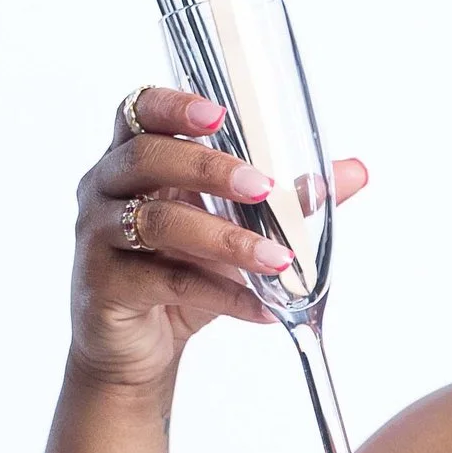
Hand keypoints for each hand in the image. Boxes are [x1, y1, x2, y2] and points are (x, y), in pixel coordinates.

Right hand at [71, 87, 368, 394]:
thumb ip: (290, 199)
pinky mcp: (104, 285)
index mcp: (135, 159)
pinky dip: (224, 294)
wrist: (139, 347)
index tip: (218, 113)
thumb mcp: (239, 230)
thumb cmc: (181, 271)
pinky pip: (167, 282)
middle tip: (263, 188)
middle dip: (208, 167)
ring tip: (279, 258)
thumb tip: (354, 172)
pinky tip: (264, 306)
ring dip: (225, 239)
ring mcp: (97, 235)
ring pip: (156, 222)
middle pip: (145, 156)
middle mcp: (105, 188)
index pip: (139, 111)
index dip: (173, 105)